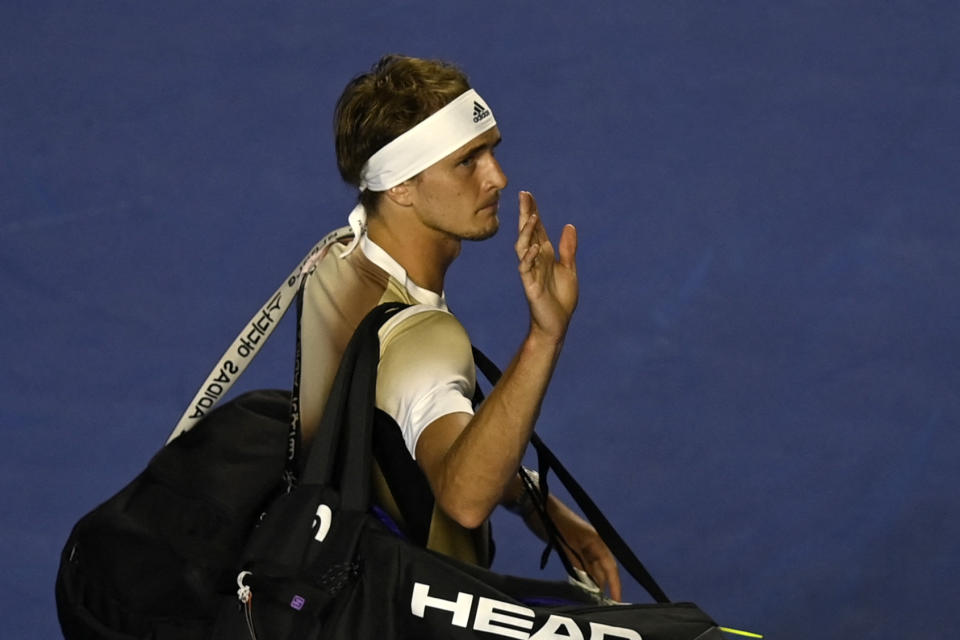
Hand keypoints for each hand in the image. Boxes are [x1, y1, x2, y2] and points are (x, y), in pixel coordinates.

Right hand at [514, 191, 577, 342]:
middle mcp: (535, 260)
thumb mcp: (569, 269)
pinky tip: (535, 248)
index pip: (537, 229)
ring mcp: (531, 272)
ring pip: (523, 248)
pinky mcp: (530, 286)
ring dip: (527, 233)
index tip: (528, 194)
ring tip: (531, 217)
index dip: (532, 211)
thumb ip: (568, 248)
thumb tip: (569, 226)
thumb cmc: (561, 298)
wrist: (557, 324)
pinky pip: (526, 269)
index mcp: (545, 255)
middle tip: (524, 195)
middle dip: (525, 214)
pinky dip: (530, 257)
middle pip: (527, 233)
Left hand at [550, 503, 622, 601]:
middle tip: (602, 607)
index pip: (610, 566)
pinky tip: (581, 588)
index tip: (617, 602)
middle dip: (603, 587)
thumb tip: (589, 585)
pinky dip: (583, 576)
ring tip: (592, 601)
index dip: (615, 584)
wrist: (535, 505)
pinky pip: (582, 565)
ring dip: (592, 583)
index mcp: (595, 540)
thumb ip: (578, 564)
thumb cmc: (552, 521)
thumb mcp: (565, 544)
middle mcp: (592, 543)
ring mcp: (582, 545)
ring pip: (592, 568)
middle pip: (602, 569)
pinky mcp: (572, 547)